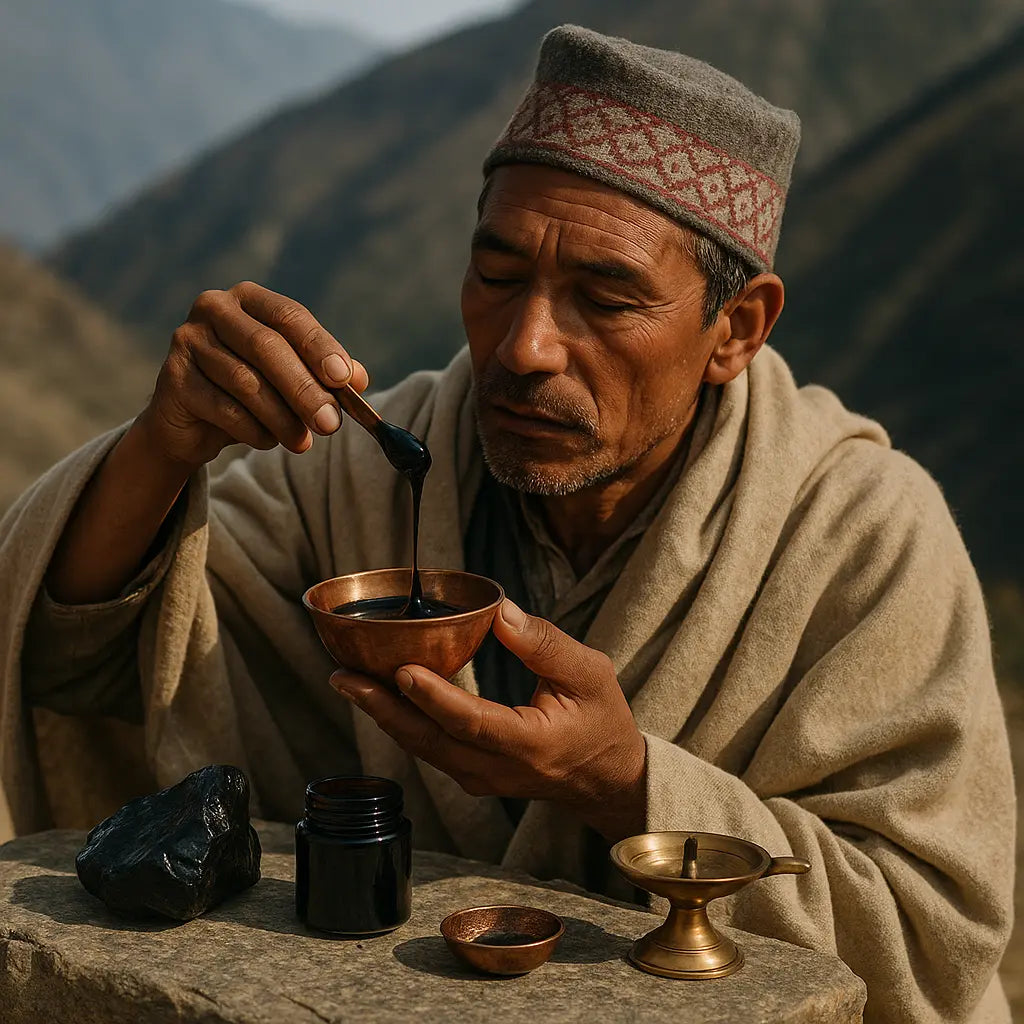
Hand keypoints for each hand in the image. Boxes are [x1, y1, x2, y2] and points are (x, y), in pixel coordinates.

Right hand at [137, 281, 369, 468]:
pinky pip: (223, 408)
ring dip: (282, 418)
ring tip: (302, 442)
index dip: (319, 347)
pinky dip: (253, 430)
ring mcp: (188, 341)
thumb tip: (360, 379)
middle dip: (304, 389)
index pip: (290, 316)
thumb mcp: (294, 378)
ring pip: (246, 383)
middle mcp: (214, 309)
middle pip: (267, 347)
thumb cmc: (253, 391)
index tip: (344, 379)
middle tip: (330, 424)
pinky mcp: (172, 379)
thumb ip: (327, 374)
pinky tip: (268, 440)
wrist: (194, 421)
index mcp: (249, 299)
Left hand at [330, 599, 647, 841]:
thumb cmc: (600, 720)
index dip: (435, 697)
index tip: (401, 670)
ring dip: (384, 715)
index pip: (474, 722)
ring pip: (423, 748)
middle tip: (343, 677)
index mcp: (531, 744)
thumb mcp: (589, 673)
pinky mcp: (471, 775)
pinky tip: (378, 696)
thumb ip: (544, 643)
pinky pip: (429, 749)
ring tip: (348, 681)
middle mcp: (498, 769)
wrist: (606, 778)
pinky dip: (401, 722)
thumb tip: (498, 610)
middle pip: (431, 741)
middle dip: (383, 708)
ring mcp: (481, 778)